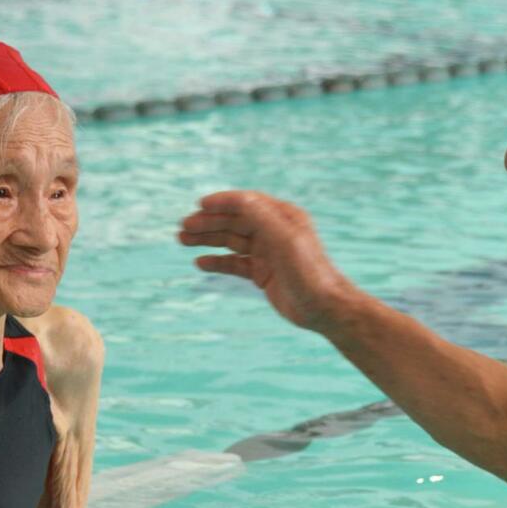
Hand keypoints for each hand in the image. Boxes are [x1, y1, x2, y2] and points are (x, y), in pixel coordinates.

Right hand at [179, 190, 348, 332]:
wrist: (324, 308)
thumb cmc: (309, 272)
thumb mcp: (285, 240)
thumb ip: (262, 218)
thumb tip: (238, 199)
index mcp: (282, 216)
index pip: (246, 203)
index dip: (222, 202)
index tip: (198, 205)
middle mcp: (273, 231)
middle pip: (234, 221)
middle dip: (208, 222)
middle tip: (183, 227)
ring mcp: (266, 252)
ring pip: (231, 241)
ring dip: (208, 240)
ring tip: (183, 240)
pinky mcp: (262, 273)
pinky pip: (235, 263)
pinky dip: (218, 262)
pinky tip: (201, 263)